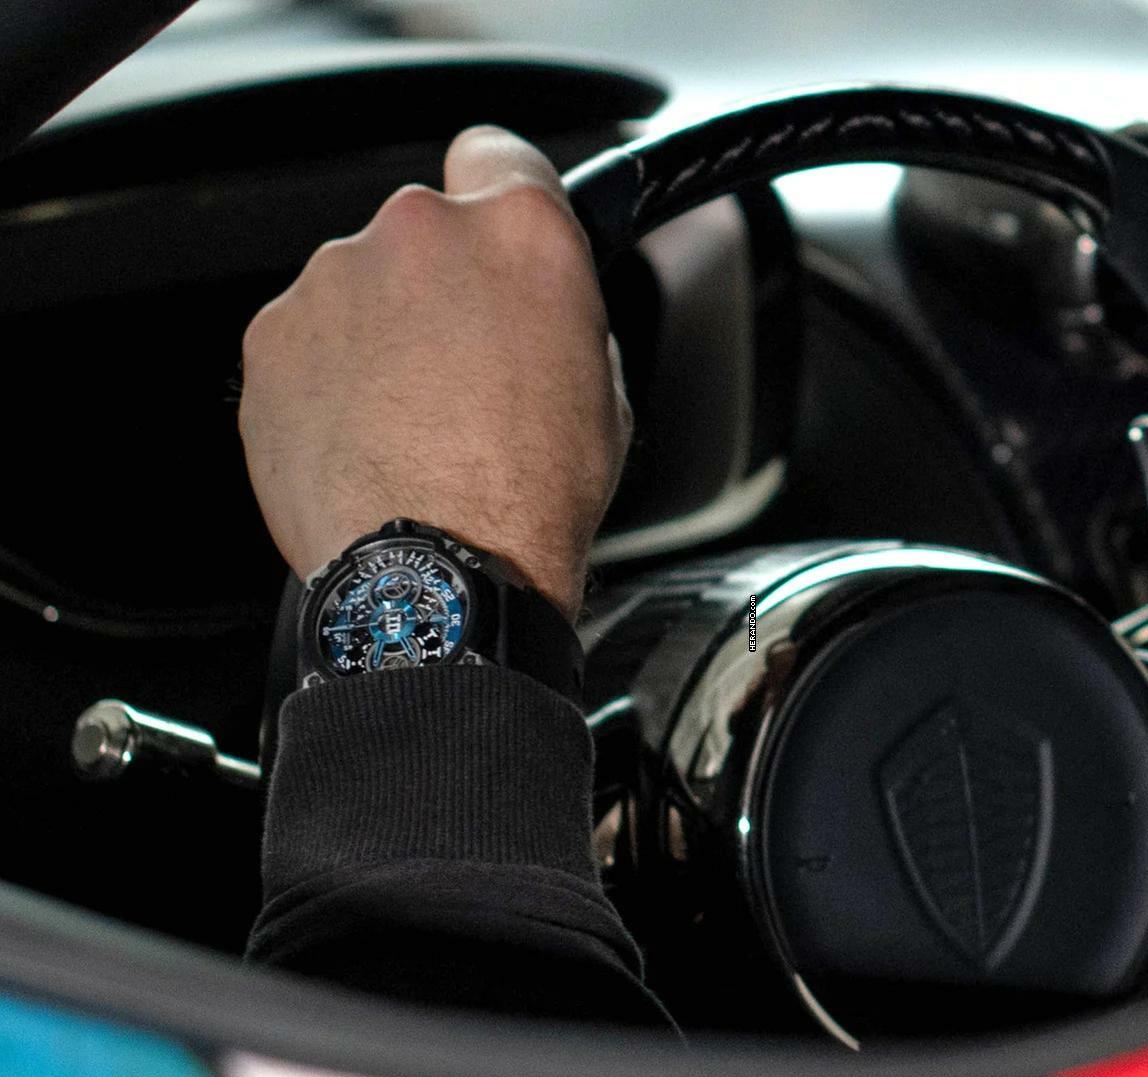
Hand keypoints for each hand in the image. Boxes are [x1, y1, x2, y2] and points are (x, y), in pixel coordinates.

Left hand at [238, 126, 629, 618]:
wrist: (436, 579)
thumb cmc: (528, 500)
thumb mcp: (602, 391)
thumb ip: (559, 313)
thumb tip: (536, 309)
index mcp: (520, 234)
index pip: (500, 153)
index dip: (502, 194)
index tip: (496, 231)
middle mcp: (420, 233)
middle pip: (427, 231)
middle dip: (442, 287)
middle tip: (466, 373)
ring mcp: (335, 280)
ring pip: (362, 286)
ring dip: (382, 335)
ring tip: (410, 426)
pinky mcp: (273, 336)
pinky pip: (309, 339)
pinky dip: (329, 377)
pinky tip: (364, 441)